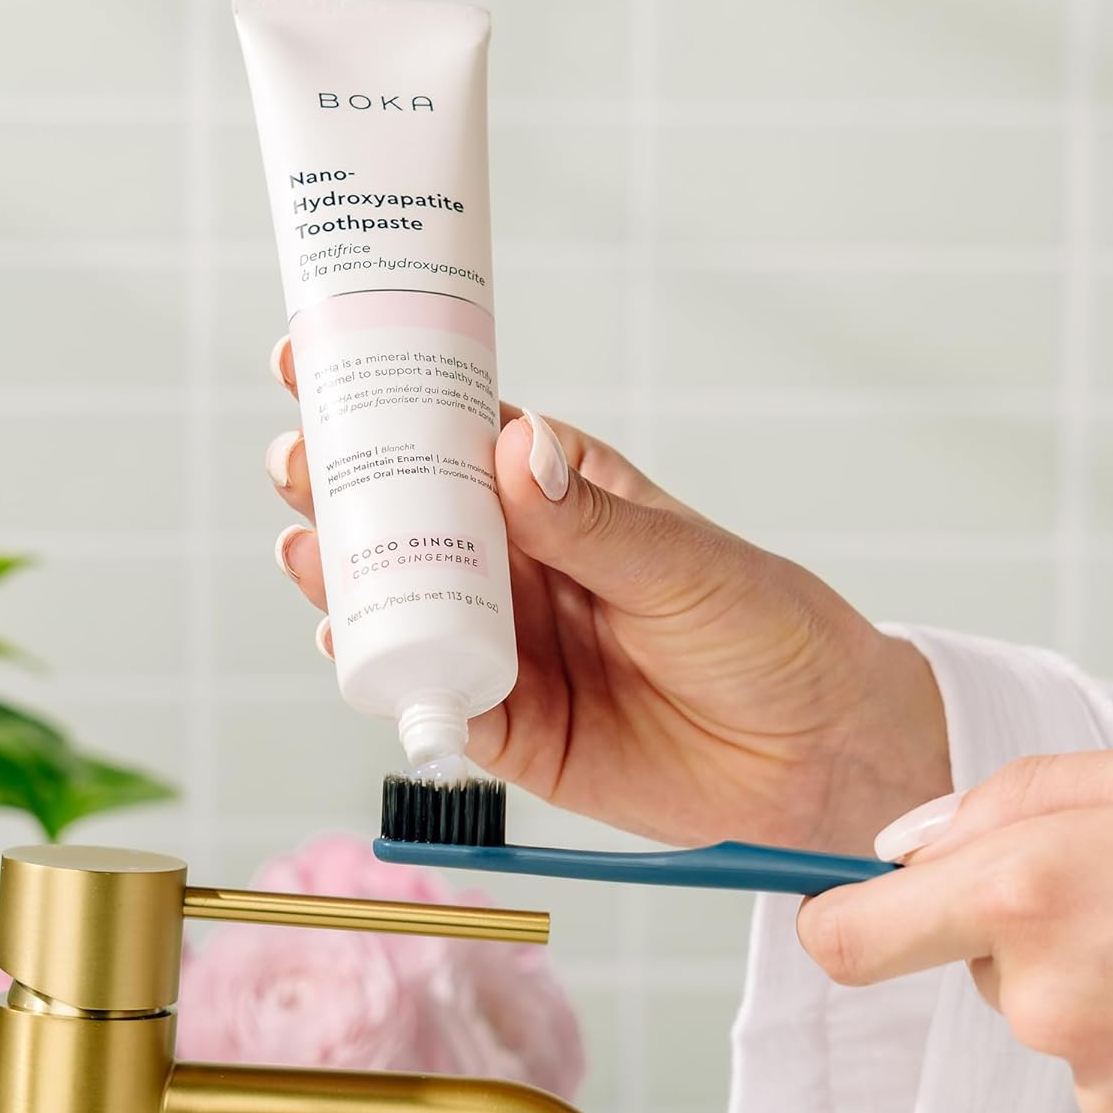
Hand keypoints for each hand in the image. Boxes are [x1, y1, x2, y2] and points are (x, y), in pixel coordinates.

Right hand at [264, 337, 947, 851]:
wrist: (815, 755)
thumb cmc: (768, 631)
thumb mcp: (686, 565)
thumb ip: (596, 524)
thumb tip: (514, 446)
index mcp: (563, 499)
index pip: (462, 436)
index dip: (391, 398)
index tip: (320, 357)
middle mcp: (525, 568)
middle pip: (414, 520)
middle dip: (347, 486)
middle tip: (297, 457)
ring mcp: (511, 646)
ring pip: (408, 605)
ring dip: (347, 576)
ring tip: (304, 543)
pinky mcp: (512, 727)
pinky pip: (434, 695)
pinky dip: (386, 671)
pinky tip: (346, 639)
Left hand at [796, 736, 1112, 1112]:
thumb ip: (1002, 799)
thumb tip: (902, 844)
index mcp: (1027, 890)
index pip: (855, 939)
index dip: (845, 920)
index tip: (848, 909)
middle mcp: (1047, 1001)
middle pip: (980, 968)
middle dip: (1028, 930)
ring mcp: (1105, 1083)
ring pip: (1055, 1023)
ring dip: (1101, 986)